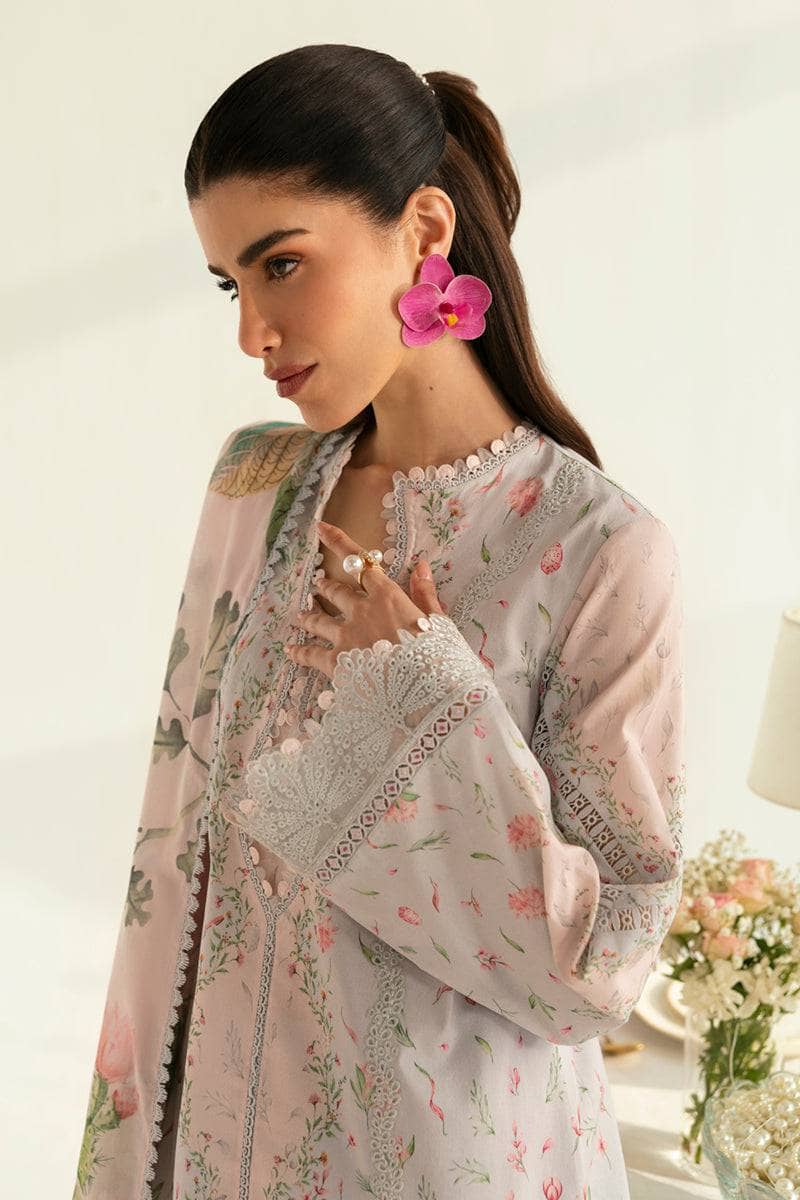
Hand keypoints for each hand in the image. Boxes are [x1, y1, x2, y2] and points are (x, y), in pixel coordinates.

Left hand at [285, 519, 448, 681]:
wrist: (425, 693)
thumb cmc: (438, 657)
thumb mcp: (438, 622)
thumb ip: (425, 593)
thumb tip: (422, 565)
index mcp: (388, 597)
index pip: (362, 563)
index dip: (339, 542)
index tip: (321, 528)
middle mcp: (362, 611)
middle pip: (337, 591)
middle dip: (326, 587)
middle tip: (319, 584)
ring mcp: (346, 636)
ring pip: (319, 619)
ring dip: (309, 615)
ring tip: (300, 614)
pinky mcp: (336, 663)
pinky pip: (311, 653)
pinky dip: (299, 651)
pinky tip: (290, 650)